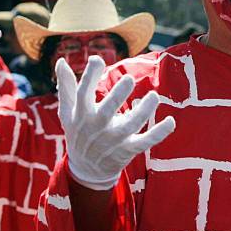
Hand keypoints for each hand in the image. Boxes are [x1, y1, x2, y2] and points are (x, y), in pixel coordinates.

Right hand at [56, 56, 175, 190]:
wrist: (86, 170)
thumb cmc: (78, 133)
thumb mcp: (67, 112)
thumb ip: (66, 87)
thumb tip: (60, 61)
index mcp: (81, 115)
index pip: (82, 94)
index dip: (89, 77)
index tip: (97, 59)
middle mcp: (96, 128)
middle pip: (106, 111)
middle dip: (117, 96)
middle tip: (129, 78)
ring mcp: (113, 140)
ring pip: (130, 126)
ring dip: (143, 112)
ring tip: (153, 96)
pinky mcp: (128, 150)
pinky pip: (146, 142)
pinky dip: (159, 133)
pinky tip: (171, 121)